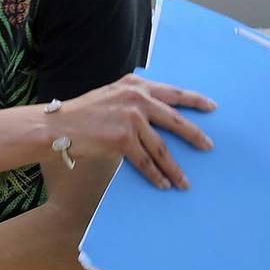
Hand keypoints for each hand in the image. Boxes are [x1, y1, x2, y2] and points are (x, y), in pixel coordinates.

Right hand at [51, 74, 216, 189]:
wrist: (58, 125)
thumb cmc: (83, 114)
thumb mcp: (112, 96)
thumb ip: (134, 101)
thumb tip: (157, 120)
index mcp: (135, 85)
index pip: (172, 93)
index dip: (194, 100)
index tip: (212, 106)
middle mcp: (136, 98)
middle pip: (175, 120)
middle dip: (194, 135)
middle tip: (209, 147)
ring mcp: (130, 118)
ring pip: (161, 148)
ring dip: (174, 168)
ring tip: (185, 181)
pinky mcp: (122, 139)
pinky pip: (145, 161)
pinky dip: (156, 175)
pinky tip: (164, 184)